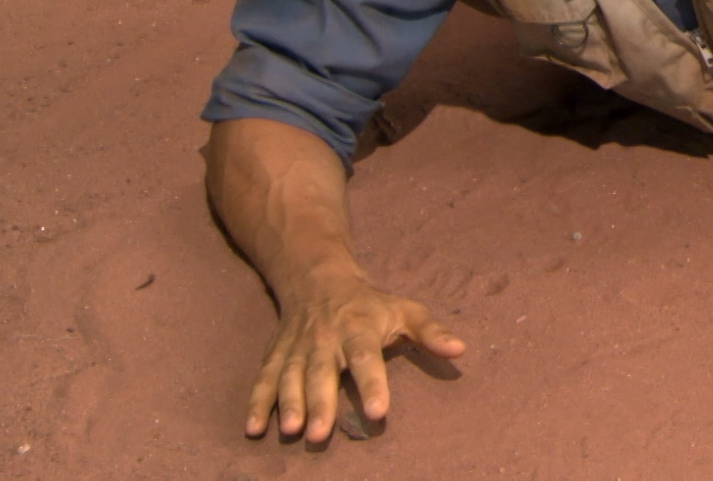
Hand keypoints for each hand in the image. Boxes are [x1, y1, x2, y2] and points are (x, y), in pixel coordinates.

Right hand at [245, 276, 464, 441]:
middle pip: (322, 372)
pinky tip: (253, 428)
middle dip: (321, 402)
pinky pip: (264, 379)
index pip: (366, 358)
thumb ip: (430, 332)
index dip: (372, 385)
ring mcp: (297, 348)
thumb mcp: (404, 309)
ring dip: (289, 404)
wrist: (317, 278)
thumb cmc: (369, 303)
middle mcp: (325, 339)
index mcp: (359, 329)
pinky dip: (257, 403)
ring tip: (292, 430)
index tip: (378, 413)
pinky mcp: (276, 355)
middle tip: (322, 433)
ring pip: (290, 376)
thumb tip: (460, 350)